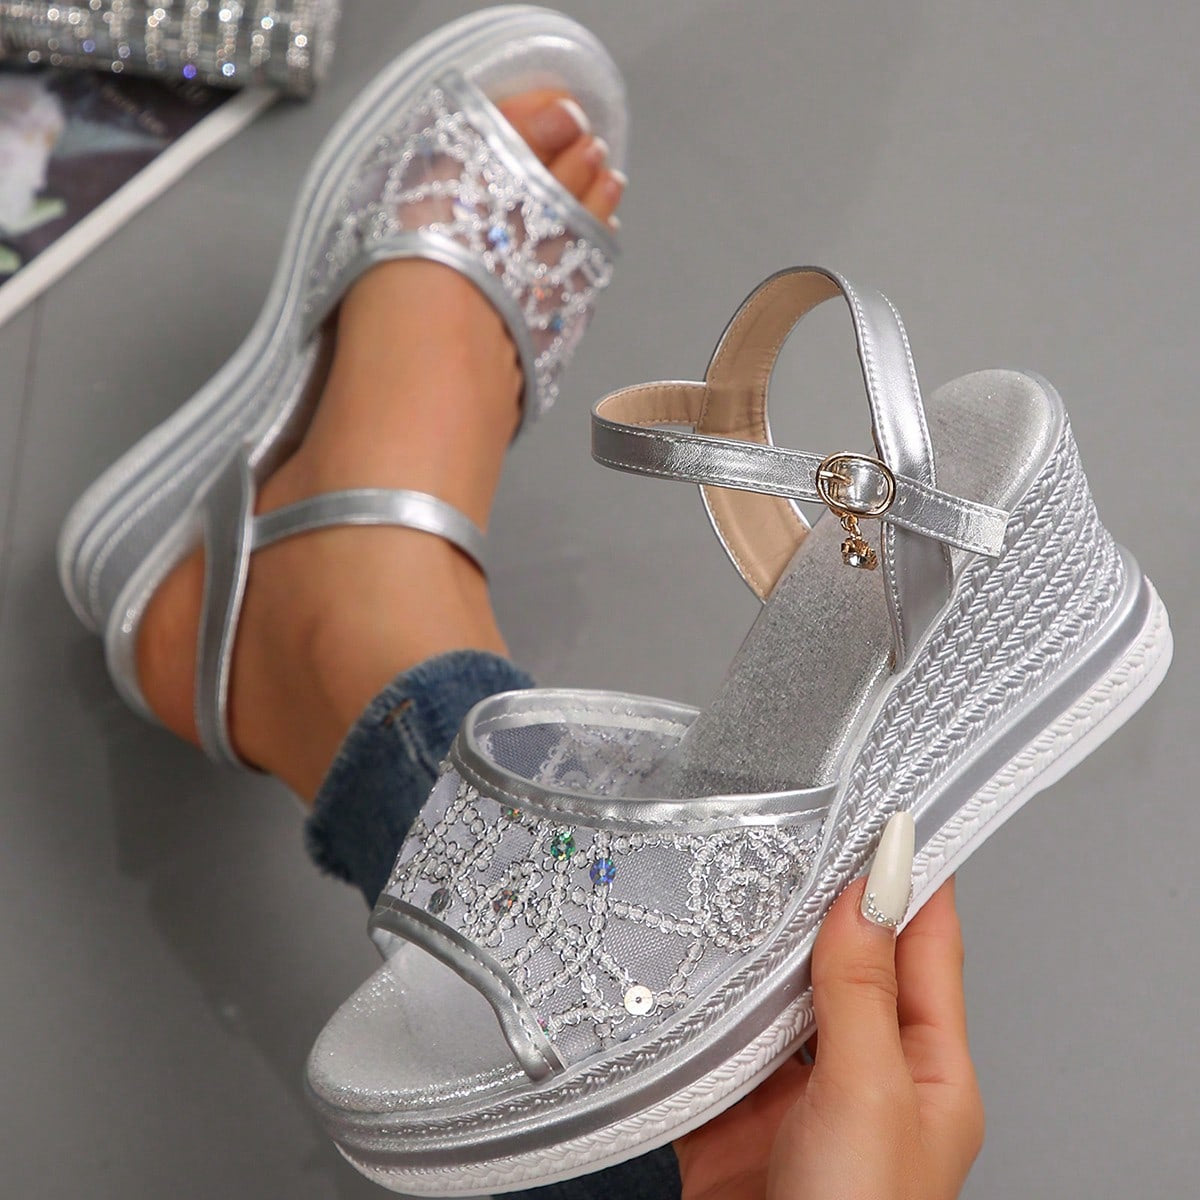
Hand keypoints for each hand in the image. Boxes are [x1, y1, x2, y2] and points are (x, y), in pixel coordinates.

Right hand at [674, 861, 983, 1199]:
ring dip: (748, 959)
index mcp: (926, 1074)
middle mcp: (863, 1080)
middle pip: (843, 966)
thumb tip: (867, 899)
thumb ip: (862, 993)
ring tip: (728, 896)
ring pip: (770, 1001)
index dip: (910, 880)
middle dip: (817, 906)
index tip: (889, 817)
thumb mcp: (870, 1098)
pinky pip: (707, 1047)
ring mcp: (794, 1100)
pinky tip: (676, 981)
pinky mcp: (728, 1119)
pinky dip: (689, 1015)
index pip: (926, 948)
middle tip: (793, 839)